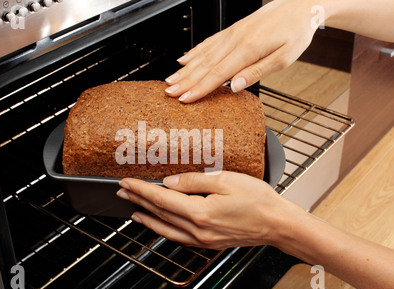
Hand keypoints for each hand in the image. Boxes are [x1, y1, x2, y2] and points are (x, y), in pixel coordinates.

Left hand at [116, 171, 305, 249]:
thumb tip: (170, 182)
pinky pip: (179, 238)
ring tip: (132, 210)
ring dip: (147, 218)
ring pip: (166, 229)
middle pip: (160, 213)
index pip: (162, 198)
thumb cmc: (259, 201)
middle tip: (122, 192)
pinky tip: (159, 225)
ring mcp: (203, 239)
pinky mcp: (209, 243)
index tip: (126, 182)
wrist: (278, 224)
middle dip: (138, 201)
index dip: (141, 189)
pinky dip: (164, 230)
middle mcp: (198, 229)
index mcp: (200, 212)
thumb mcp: (226, 180)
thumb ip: (194, 181)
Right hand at [164, 0, 318, 102]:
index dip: (199, 88)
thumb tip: (235, 87)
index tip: (185, 98)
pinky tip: (184, 59)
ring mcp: (232, 33)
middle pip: (205, 65)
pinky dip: (194, 51)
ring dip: (185, 68)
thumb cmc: (295, 32)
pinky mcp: (232, 30)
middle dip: (185, 81)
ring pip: (203, 54)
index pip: (217, 74)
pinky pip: (208, 42)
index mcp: (248, 49)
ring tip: (170, 79)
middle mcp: (236, 40)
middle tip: (169, 92)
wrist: (300, 5)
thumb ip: (257, 72)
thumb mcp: (284, 58)